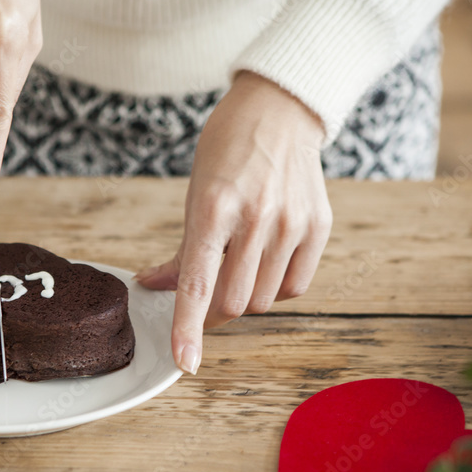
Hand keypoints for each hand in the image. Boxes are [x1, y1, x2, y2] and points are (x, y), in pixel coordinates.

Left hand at [135, 71, 331, 374]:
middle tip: (208, 292)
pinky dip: (275, 286)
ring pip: (263, 300)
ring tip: (240, 262)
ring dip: (245, 296)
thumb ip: (181, 249)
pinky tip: (267, 257)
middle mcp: (256, 218)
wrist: (280, 110)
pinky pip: (294, 286)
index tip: (185, 361)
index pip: (198, 284)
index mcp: (214, 208)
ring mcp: (292, 223)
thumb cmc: (228, 149)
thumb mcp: (196, 192)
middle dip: (214, 311)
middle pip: (233, 303)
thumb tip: (152, 286)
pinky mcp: (319, 227)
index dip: (189, 328)